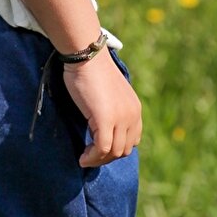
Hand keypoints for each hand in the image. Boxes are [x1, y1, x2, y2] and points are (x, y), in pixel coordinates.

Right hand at [61, 48, 142, 167]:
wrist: (87, 56)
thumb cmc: (91, 71)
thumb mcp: (108, 94)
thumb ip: (112, 109)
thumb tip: (101, 125)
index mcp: (135, 109)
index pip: (132, 140)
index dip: (116, 149)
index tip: (99, 150)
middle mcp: (132, 115)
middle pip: (124, 150)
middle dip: (106, 157)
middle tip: (89, 156)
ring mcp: (121, 118)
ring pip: (114, 152)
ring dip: (98, 160)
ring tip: (84, 157)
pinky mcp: (106, 119)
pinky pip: (102, 148)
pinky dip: (92, 157)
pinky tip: (81, 158)